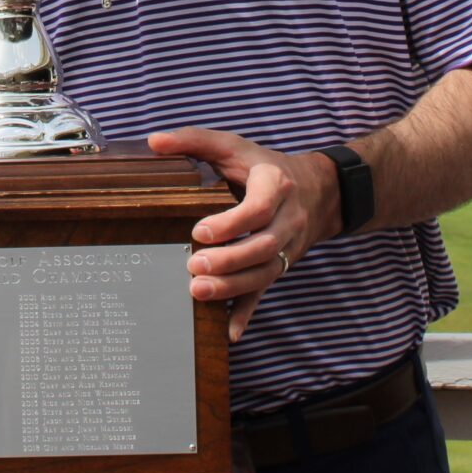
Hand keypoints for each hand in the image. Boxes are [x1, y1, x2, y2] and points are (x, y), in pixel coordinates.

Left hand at [148, 128, 339, 341]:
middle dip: (229, 260)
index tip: (199, 231)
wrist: (317, 189)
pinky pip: (266, 291)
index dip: (231, 223)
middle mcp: (287, 219)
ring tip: (198, 292)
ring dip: (233, 287)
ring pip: (266, 273)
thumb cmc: (263, 166)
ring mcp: (288, 246)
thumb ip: (195, 141)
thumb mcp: (233, 146)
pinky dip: (247, 313)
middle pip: (263, 247)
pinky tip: (229, 332)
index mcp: (275, 185)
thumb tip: (154, 142)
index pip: (259, 208)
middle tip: (193, 266)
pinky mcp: (282, 266)